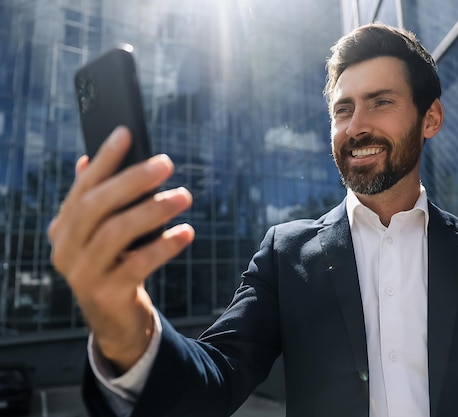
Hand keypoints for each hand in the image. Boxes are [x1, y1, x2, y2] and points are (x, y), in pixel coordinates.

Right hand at [48, 127, 193, 370]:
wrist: (115, 319)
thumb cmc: (115, 265)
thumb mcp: (103, 233)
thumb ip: (98, 200)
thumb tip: (90, 158)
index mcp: (64, 228)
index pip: (83, 186)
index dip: (104, 159)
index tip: (126, 133)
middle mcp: (66, 249)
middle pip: (97, 205)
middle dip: (132, 180)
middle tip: (166, 164)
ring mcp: (83, 273)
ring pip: (116, 232)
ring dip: (153, 210)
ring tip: (183, 197)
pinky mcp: (106, 294)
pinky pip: (138, 264)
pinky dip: (164, 246)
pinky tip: (186, 232)